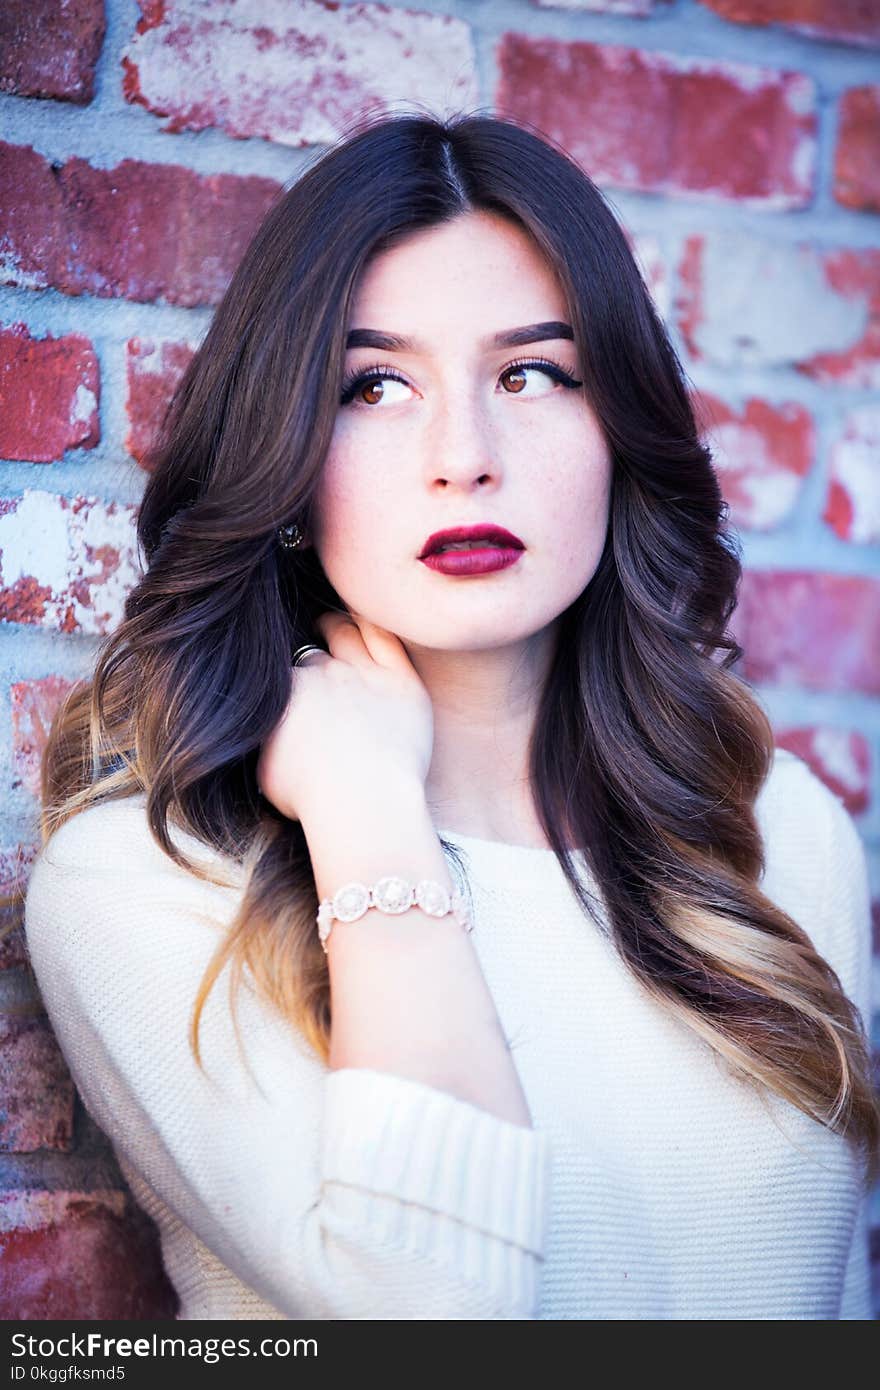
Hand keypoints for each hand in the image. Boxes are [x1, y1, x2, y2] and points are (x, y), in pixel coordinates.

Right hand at [256, 611, 434, 824]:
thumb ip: (267, 741)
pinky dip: (373, 627)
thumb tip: (268, 737)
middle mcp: (321, 673)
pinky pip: (384, 638)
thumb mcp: (265, 771)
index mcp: (285, 691)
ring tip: (337, 630)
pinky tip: (368, 629)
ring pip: (345, 633)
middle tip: (320, 669)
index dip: (289, 683)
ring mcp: (363, 673)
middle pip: (314, 655)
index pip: (283, 673)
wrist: (363, 801)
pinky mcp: (400, 681)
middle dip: (314, 661)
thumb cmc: (313, 798)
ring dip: (338, 629)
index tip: (295, 693)